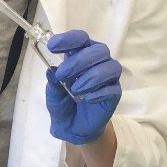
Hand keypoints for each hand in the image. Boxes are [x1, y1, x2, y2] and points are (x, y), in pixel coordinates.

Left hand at [45, 30, 121, 145]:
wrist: (71, 127)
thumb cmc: (63, 102)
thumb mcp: (53, 92)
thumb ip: (53, 81)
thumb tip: (52, 70)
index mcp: (81, 54)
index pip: (81, 39)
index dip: (69, 39)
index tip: (53, 46)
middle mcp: (98, 61)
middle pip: (98, 50)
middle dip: (80, 60)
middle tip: (63, 74)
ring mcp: (108, 77)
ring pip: (110, 67)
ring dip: (91, 76)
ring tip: (76, 89)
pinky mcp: (114, 94)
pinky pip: (113, 89)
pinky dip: (99, 92)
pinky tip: (88, 99)